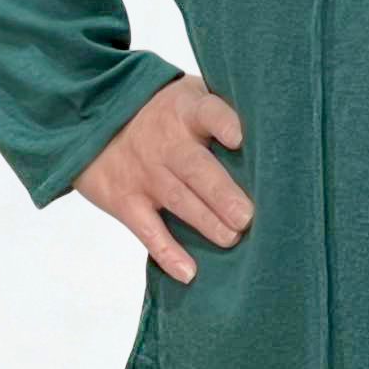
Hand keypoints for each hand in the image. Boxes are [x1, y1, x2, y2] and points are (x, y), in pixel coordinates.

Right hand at [75, 73, 254, 283]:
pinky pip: (147, 229)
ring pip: (178, 200)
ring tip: (232, 239)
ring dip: (206, 222)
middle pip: (195, 168)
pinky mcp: (125, 200)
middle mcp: (166, 142)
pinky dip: (167, 252)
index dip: (224, 123)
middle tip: (246, 216)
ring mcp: (144, 173)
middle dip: (221, 193)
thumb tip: (274, 137)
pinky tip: (189, 272)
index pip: (208, 113)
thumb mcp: (189, 96)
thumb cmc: (163, 111)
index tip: (240, 139)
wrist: (94, 115)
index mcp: (187, 111)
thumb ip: (222, 112)